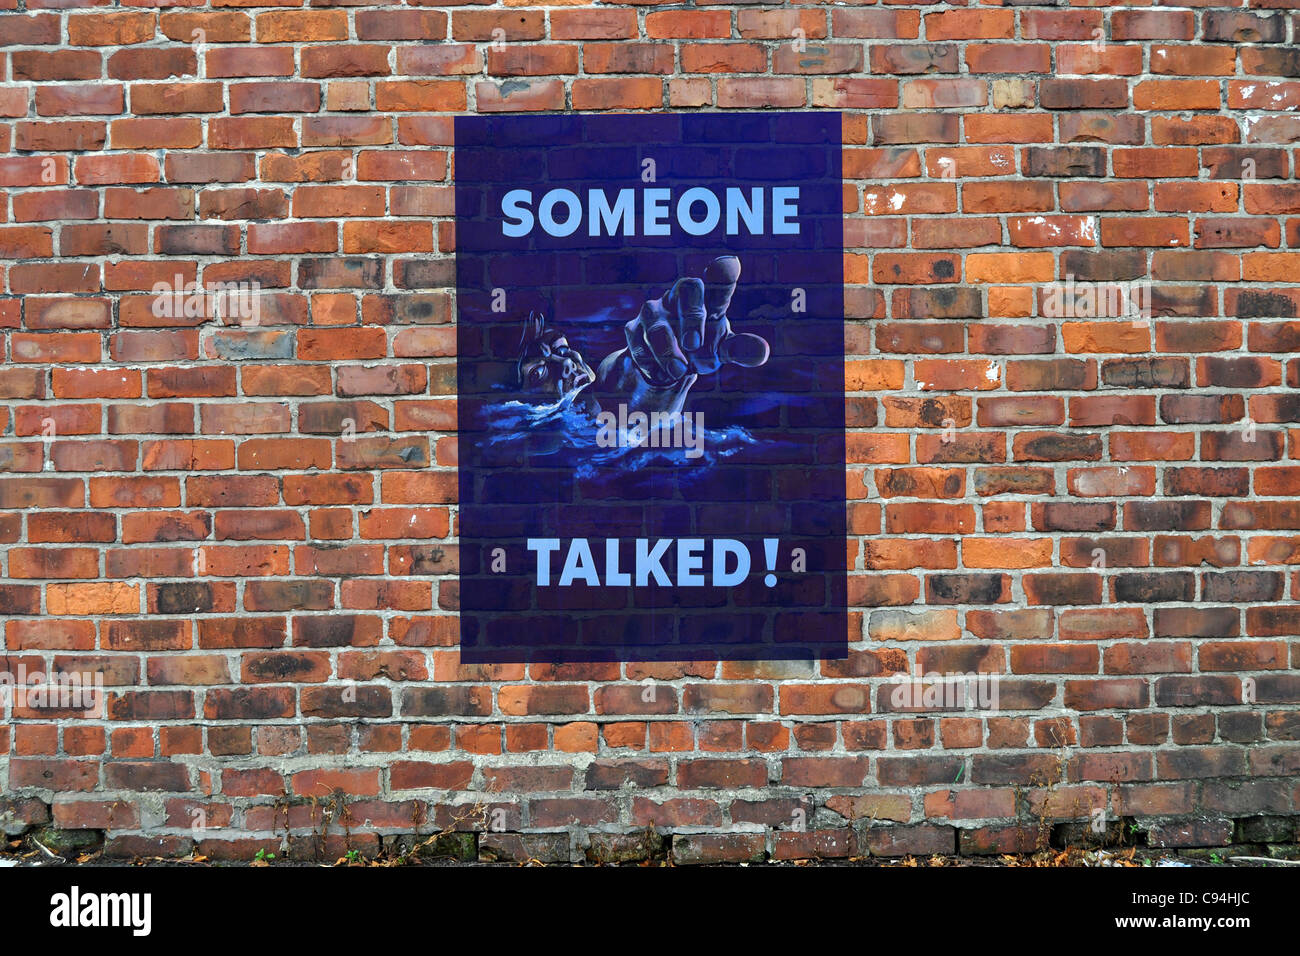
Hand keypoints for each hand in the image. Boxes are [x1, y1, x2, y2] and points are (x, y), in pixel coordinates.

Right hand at [622, 256, 769, 387]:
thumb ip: (741, 349)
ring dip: (667, 350)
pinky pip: (638, 344)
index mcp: (706, 298)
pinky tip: (659, 373)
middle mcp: (679, 297)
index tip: (730, 264)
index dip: (722, 274)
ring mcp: (653, 311)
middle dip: (691, 317)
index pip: (717, 282)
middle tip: (694, 345)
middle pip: (687, 290)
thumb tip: (763, 352)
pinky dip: (650, 362)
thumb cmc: (702, 347)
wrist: (667, 366)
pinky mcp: (633, 330)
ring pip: (657, 325)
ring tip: (678, 371)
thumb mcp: (723, 350)